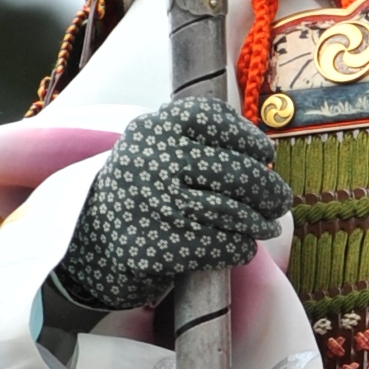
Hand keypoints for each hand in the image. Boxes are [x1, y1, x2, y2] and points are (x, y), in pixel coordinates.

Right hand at [51, 99, 289, 313]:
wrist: (89, 239)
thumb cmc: (140, 189)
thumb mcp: (153, 148)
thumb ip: (197, 140)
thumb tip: (262, 153)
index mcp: (155, 129)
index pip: (215, 120)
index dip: (248, 138)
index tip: (264, 154)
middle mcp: (154, 162)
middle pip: (235, 171)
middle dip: (267, 189)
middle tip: (279, 200)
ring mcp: (154, 205)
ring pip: (232, 212)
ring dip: (259, 222)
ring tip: (267, 226)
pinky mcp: (156, 247)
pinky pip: (219, 245)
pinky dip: (239, 248)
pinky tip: (242, 247)